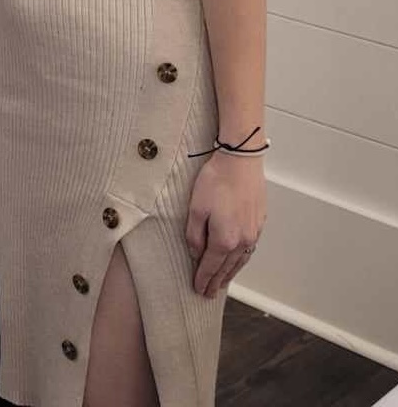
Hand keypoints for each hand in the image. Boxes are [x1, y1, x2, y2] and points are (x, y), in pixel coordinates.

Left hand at [185, 153, 265, 297]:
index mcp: (225, 240)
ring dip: (231, 273)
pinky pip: (249, 249)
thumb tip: (196, 253)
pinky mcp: (259, 223)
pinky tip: (237, 260)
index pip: (211, 266)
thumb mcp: (196, 208)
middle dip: (217, 281)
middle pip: (227, 268)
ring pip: (241, 260)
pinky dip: (241, 259)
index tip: (198, 289)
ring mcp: (253, 233)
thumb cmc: (216, 181)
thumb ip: (195, 235)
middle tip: (210, 294)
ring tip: (223, 282)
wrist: (240, 162)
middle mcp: (242, 241)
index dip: (203, 279)